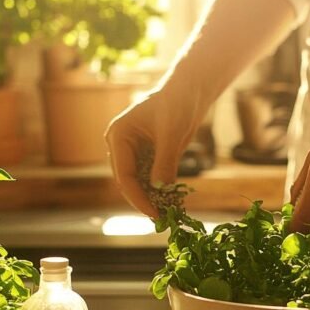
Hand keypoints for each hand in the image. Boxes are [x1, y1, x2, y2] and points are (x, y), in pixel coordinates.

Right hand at [105, 85, 203, 216]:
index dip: (137, 197)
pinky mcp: (149, 156)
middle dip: (144, 200)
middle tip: (161, 219)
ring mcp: (134, 152)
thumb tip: (160, 190)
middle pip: (129, 182)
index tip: (153, 213)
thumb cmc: (178, 102)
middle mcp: (122, 145)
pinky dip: (162, 190)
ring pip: (140, 182)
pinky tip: (173, 202)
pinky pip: (152, 178)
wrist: (190, 89)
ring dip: (153, 197)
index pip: (124, 174)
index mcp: (119, 135)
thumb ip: (164, 161)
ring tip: (169, 214)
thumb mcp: (172, 133)